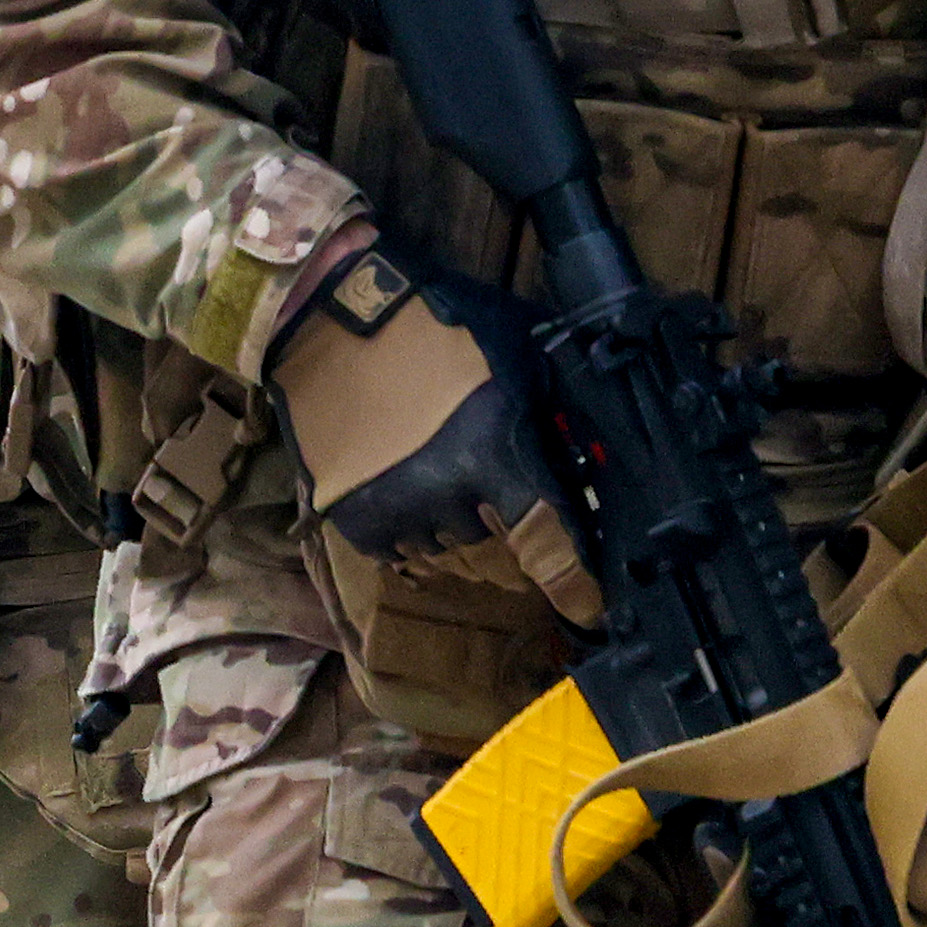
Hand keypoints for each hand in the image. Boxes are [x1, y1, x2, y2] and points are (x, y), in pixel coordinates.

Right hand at [269, 241, 596, 611]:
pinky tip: (423, 498)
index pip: (548, 545)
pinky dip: (423, 537)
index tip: (590, 608)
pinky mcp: (357, 520)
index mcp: (493, 453)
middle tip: (516, 512)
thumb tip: (595, 462)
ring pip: (455, 558)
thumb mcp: (517, 353)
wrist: (331, 317)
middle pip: (504, 560)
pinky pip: (408, 556)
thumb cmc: (436, 323)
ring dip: (469, 540)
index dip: (576, 587)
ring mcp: (397, 512)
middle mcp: (446, 495)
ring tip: (464, 497)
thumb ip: (558, 412)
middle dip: (520, 548)